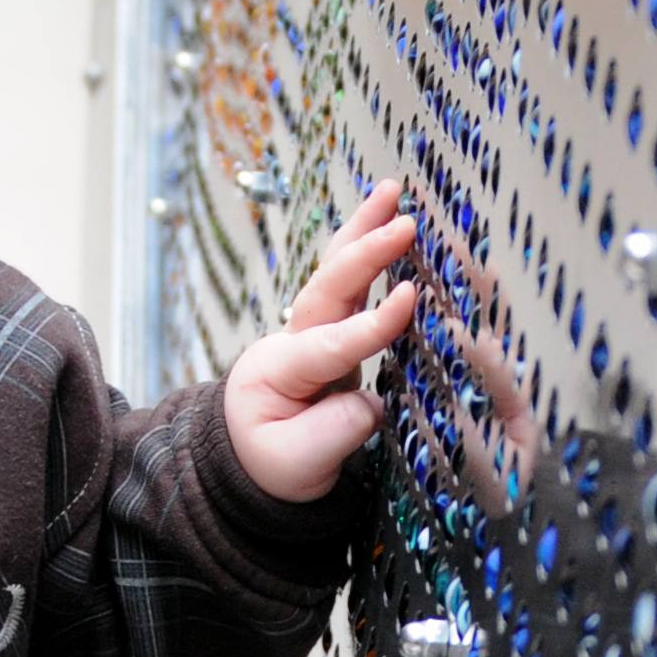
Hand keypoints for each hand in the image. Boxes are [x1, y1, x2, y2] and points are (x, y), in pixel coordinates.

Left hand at [221, 181, 420, 504]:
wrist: (249, 463)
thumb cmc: (270, 466)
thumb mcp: (294, 465)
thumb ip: (334, 434)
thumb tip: (373, 402)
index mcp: (279, 371)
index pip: (331, 342)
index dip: (371, 323)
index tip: (408, 299)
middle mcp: (292, 340)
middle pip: (329, 287)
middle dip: (366, 252)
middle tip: (405, 222)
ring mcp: (311, 333)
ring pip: (337, 274)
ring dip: (363, 231)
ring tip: (392, 191)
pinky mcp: (332, 335)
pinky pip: (353, 288)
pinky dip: (368, 252)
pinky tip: (390, 222)